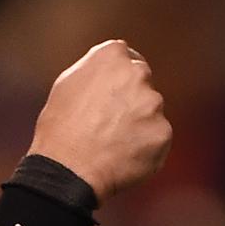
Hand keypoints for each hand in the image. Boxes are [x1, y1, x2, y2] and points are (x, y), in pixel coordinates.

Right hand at [28, 40, 171, 203]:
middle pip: (142, 83)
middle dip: (131, 99)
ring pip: (151, 111)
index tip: (112, 92)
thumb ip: (95, 70)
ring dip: (139, 124)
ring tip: (112, 143)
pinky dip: (145, 147)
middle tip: (109, 122)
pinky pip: (157, 138)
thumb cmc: (60, 128)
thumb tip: (110, 72)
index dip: (118, 77)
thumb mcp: (68, 84)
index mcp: (112, 55)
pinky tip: (123, 156)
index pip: (126, 57)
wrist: (69, 169)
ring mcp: (153, 104)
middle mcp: (137, 74)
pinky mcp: (163, 132)